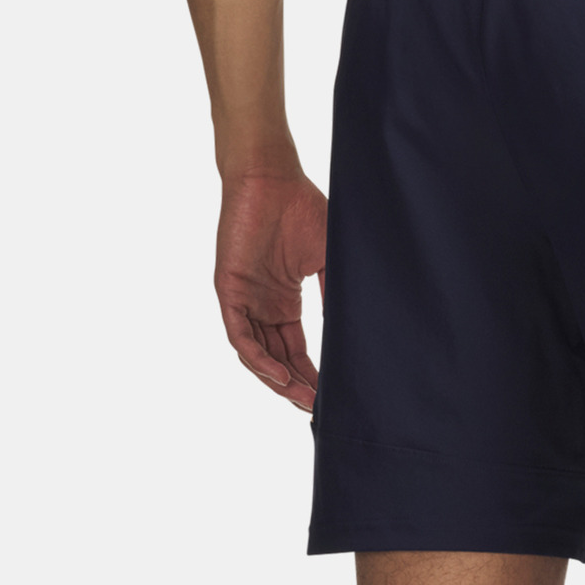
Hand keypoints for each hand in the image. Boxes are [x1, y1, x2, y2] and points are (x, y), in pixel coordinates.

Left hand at [214, 172, 326, 412]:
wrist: (271, 176)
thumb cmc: (301, 208)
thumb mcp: (329, 261)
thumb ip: (335, 296)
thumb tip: (355, 331)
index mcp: (283, 301)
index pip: (296, 351)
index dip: (311, 376)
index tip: (331, 397)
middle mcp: (262, 306)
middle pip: (277, 360)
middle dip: (296, 387)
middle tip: (317, 408)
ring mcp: (244, 300)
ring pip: (257, 355)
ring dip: (278, 381)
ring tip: (303, 400)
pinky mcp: (229, 290)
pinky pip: (240, 336)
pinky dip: (258, 359)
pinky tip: (278, 376)